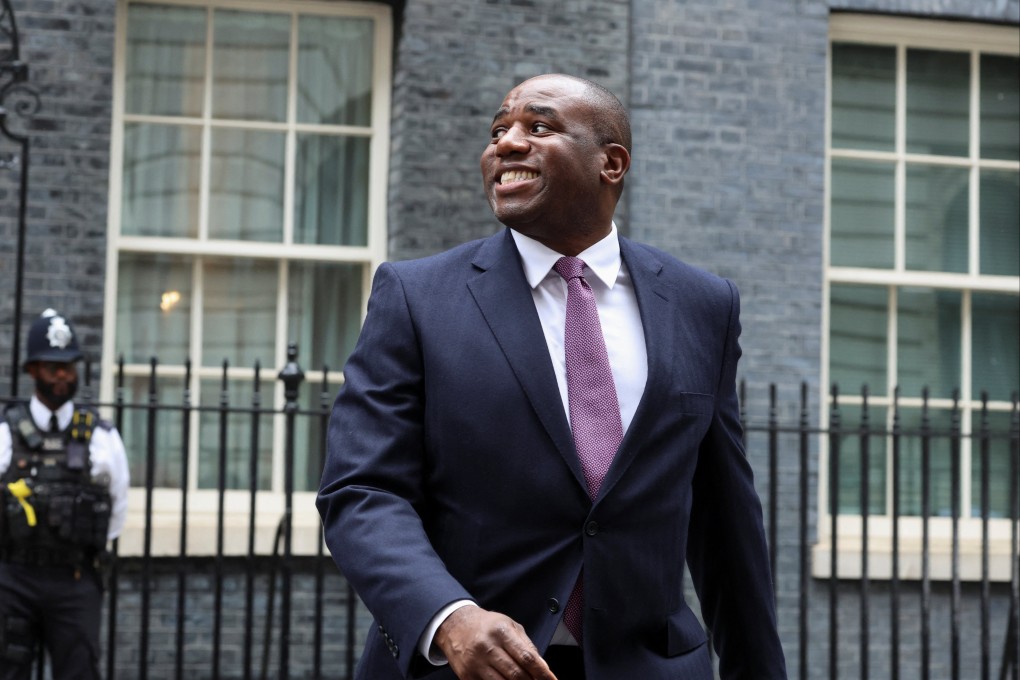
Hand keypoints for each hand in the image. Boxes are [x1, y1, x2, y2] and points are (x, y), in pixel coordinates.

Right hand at [433, 606, 557, 679]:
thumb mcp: (509, 625)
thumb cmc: (487, 625)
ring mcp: (475, 663)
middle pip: (516, 674)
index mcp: (501, 632)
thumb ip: (527, 645)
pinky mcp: (467, 676)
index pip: (527, 657)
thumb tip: (543, 667)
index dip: (542, 673)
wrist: (455, 624)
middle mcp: (487, 647)